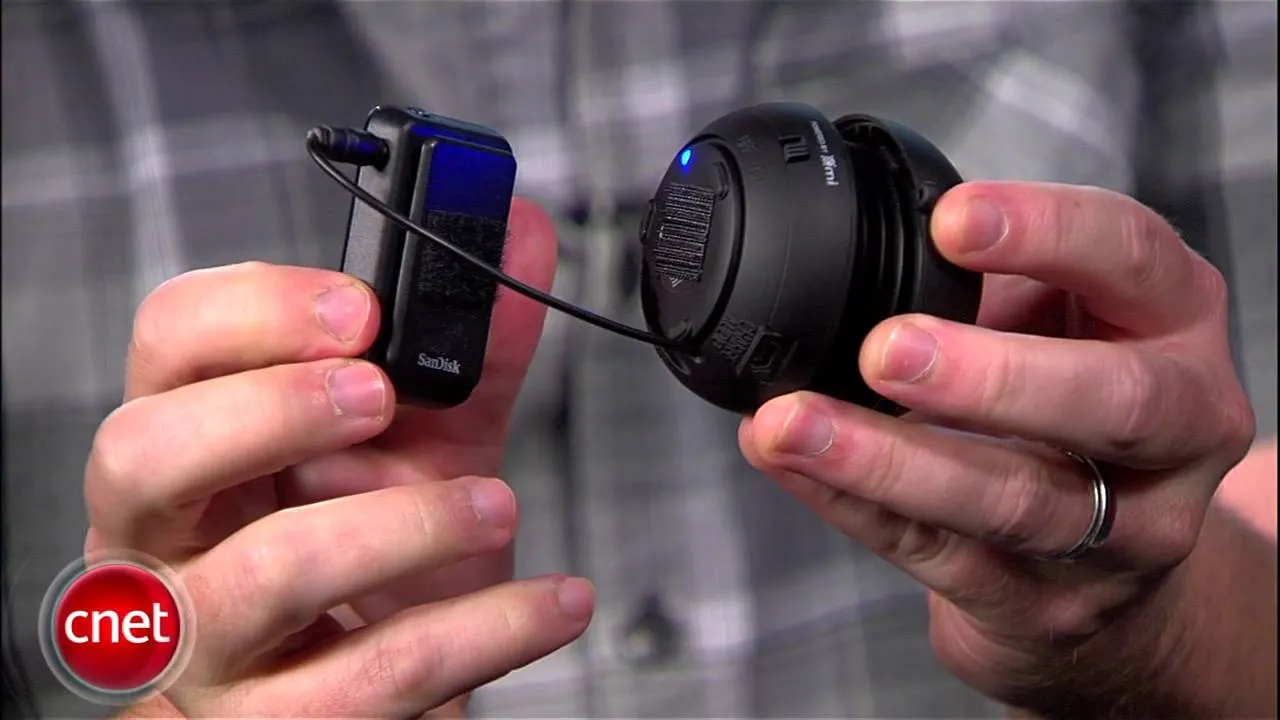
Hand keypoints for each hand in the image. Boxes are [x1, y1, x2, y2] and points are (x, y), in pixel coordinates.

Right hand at [84, 199, 594, 716]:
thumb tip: (521, 233)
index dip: (255, 311)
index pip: (166, 345)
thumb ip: (466, 344)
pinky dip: (486, 627)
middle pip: (148, 452)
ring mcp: (208, 643)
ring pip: (270, 572)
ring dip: (405, 522)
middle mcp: (167, 541)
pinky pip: (376, 676)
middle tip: (381, 394)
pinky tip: (552, 600)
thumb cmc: (373, 551)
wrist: (369, 687)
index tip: (362, 306)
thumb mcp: (419, 439)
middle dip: (274, 406)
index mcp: (190, 441)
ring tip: (494, 503)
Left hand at [739, 182, 1254, 711]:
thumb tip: (847, 248)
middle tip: (884, 350)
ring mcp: (1126, 534)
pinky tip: (788, 463)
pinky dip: (850, 502)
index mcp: (1175, 320)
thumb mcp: (1063, 321)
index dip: (1047, 232)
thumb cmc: (1075, 407)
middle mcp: (1181, 426)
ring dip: (890, 460)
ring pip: (1017, 503)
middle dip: (992, 375)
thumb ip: (990, 285)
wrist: (1116, 570)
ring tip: (791, 423)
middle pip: (1114, 403)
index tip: (950, 222)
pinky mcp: (1046, 605)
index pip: (1133, 256)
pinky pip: (936, 551)